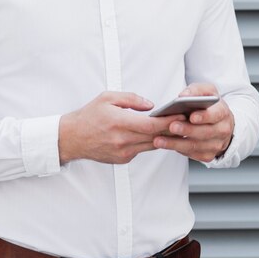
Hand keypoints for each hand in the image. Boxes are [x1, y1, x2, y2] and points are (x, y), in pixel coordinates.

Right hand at [59, 91, 183, 164]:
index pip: (152, 125)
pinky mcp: (123, 159)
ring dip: (163, 137)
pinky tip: (154, 133)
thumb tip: (151, 105)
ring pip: (151, 145)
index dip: (169, 121)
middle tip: (186, 120)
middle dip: (172, 129)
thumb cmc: (89, 115)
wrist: (72, 138)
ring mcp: (123, 152)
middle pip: (156, 137)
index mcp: (119, 122)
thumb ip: (131, 99)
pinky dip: (148, 141)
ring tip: (175, 126)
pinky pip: (142, 149)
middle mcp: (122, 140)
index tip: (181, 115)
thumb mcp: (107, 97)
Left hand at [153, 83, 233, 162]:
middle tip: (172, 126)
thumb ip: (195, 90)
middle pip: (205, 132)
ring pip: (196, 146)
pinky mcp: (208, 155)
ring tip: (160, 140)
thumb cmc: (209, 106)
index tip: (192, 117)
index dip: (204, 116)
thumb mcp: (206, 92)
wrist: (219, 124)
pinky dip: (178, 149)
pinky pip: (192, 154)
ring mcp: (216, 144)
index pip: (216, 115)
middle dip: (187, 130)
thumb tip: (183, 95)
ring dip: (176, 143)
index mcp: (222, 112)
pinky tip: (165, 144)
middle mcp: (222, 130)